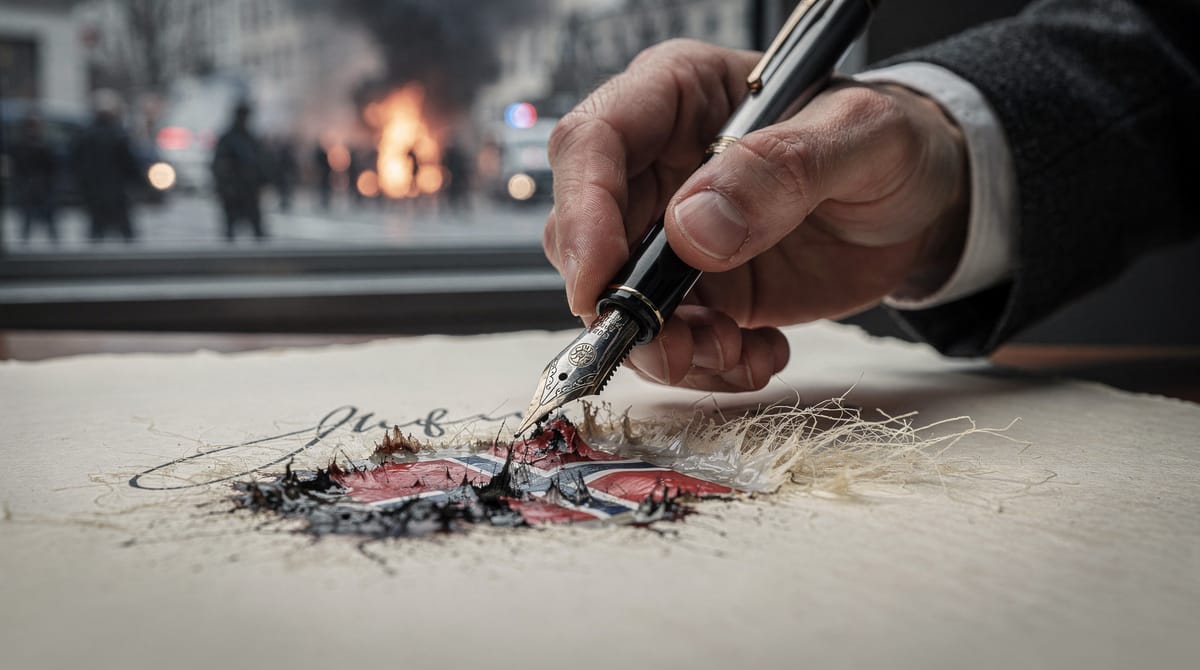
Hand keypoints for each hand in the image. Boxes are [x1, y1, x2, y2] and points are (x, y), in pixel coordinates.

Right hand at [544, 39, 968, 391]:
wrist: (924, 204)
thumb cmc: (893, 145)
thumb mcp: (862, 137)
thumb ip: (782, 169)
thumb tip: (693, 228)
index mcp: (679, 97)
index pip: (594, 141)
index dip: (581, 211)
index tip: (602, 278)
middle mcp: (659, 168)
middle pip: (584, 234)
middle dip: (620, 304)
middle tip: (676, 347)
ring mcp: (673, 236)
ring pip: (620, 301)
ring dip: (666, 347)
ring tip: (736, 351)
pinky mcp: (698, 291)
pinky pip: (671, 340)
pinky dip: (706, 366)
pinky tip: (761, 353)